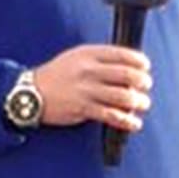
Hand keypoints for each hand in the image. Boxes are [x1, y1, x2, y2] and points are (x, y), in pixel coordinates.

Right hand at [32, 45, 151, 130]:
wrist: (32, 92)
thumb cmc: (57, 74)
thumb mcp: (76, 56)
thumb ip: (99, 58)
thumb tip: (127, 65)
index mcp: (88, 54)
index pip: (122, 54)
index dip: (139, 61)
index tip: (145, 67)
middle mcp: (89, 70)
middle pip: (127, 75)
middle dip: (143, 81)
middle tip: (146, 86)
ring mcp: (86, 90)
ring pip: (123, 96)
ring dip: (139, 102)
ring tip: (143, 104)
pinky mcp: (83, 108)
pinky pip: (112, 115)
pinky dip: (127, 120)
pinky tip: (133, 122)